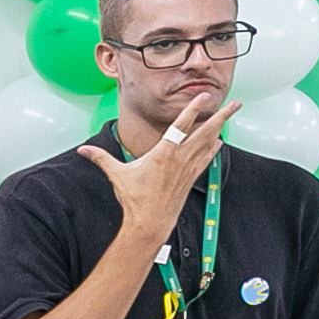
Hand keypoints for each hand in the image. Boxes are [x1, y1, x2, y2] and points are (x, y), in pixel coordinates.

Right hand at [75, 95, 237, 254]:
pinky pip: (205, 158)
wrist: (151, 222)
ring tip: (229, 115)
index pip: (180, 126)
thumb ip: (101, 159)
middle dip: (222, 116)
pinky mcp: (190, 177)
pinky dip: (213, 148)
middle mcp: (179, 158)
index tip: (203, 97)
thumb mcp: (116, 175)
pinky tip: (218, 142)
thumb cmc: (135, 199)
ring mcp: (188, 168)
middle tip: (235, 103)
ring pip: (209, 143)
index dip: (193, 109)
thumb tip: (82, 150)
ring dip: (220, 128)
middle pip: (205, 132)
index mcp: (163, 154)